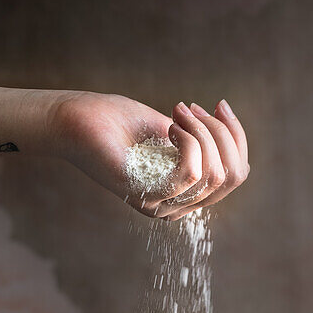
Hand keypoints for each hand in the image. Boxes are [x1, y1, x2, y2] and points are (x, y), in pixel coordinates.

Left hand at [49, 90, 248, 219]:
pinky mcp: (146, 197)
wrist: (76, 121)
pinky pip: (189, 174)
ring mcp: (161, 206)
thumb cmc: (117, 120)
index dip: (236, 137)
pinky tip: (170, 126)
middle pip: (231, 176)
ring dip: (202, 133)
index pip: (236, 176)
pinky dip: (188, 142)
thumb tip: (230, 139)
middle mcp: (176, 206)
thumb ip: (200, 141)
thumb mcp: (172, 129)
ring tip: (178, 113)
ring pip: (212, 174)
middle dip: (222, 134)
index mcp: (185, 192)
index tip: (218, 106)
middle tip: (192, 107)